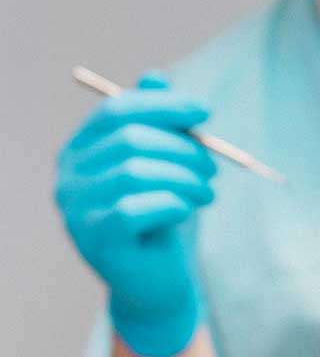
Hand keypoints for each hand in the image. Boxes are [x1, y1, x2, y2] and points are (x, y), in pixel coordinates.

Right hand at [56, 72, 215, 356]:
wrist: (158, 279)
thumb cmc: (163, 212)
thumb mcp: (165, 162)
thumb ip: (157, 122)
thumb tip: (154, 77)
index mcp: (81, 150)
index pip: (116, 110)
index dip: (164, 106)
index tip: (205, 111)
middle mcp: (69, 178)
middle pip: (129, 139)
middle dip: (183, 147)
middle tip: (213, 167)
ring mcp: (75, 210)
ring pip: (135, 171)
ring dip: (185, 177)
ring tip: (206, 192)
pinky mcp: (93, 240)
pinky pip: (134, 208)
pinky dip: (172, 202)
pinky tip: (186, 210)